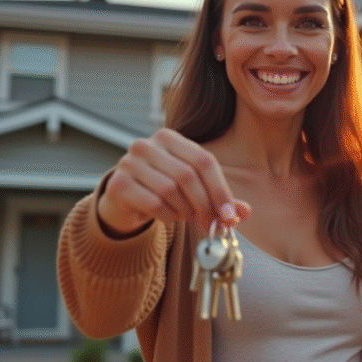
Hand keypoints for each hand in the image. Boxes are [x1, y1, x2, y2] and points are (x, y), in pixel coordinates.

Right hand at [97, 128, 250, 234]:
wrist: (124, 199)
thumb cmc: (163, 190)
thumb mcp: (193, 189)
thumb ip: (218, 198)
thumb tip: (244, 212)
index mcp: (170, 138)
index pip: (204, 160)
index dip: (220, 189)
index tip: (229, 215)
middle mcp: (147, 144)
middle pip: (188, 175)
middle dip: (204, 205)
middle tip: (210, 223)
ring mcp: (129, 162)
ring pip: (170, 190)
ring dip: (184, 210)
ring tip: (185, 215)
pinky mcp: (118, 183)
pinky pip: (153, 203)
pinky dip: (167, 216)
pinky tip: (168, 216)